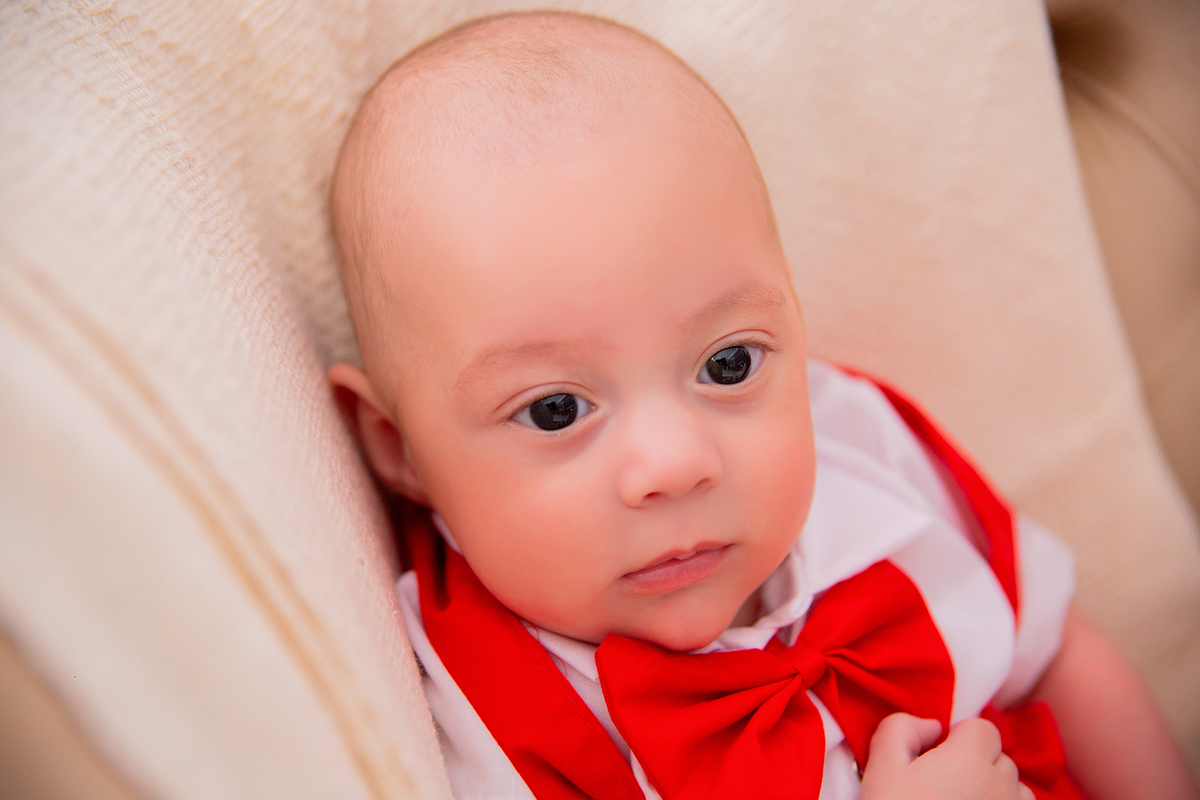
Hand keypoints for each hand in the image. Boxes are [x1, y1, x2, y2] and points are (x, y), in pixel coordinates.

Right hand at [859, 713, 1033, 799]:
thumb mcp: (882, 766)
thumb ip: (902, 727)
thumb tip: (932, 726)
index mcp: (970, 759)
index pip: (982, 728)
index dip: (958, 738)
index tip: (936, 758)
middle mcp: (1001, 785)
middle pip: (1000, 758)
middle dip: (977, 764)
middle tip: (942, 786)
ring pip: (1016, 790)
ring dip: (995, 792)